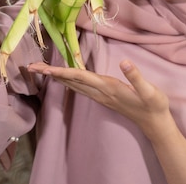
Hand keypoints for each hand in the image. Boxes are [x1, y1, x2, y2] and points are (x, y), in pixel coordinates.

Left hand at [28, 60, 170, 135]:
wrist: (155, 123)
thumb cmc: (153, 105)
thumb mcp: (149, 90)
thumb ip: (135, 76)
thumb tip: (125, 62)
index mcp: (108, 87)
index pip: (80, 77)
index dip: (62, 71)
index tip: (44, 68)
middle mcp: (101, 92)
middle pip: (71, 82)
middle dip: (51, 74)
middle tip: (31, 67)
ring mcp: (101, 96)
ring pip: (74, 86)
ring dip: (57, 78)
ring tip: (42, 71)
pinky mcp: (105, 97)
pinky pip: (81, 88)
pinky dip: (69, 81)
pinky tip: (66, 79)